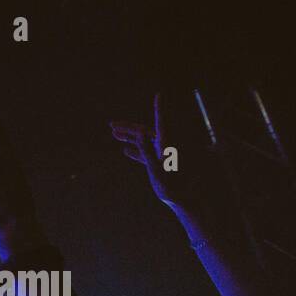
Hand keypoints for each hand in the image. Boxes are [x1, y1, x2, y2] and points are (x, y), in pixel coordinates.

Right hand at [109, 93, 220, 225]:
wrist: (183, 201)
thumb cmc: (171, 187)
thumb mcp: (155, 170)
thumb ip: (146, 151)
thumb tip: (139, 133)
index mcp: (168, 145)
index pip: (162, 122)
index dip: (160, 108)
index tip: (159, 95)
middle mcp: (168, 146)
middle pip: (147, 131)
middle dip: (129, 127)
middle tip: (112, 125)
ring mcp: (166, 153)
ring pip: (146, 141)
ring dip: (131, 138)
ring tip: (114, 136)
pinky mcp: (164, 161)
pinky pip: (149, 152)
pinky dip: (138, 150)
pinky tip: (126, 152)